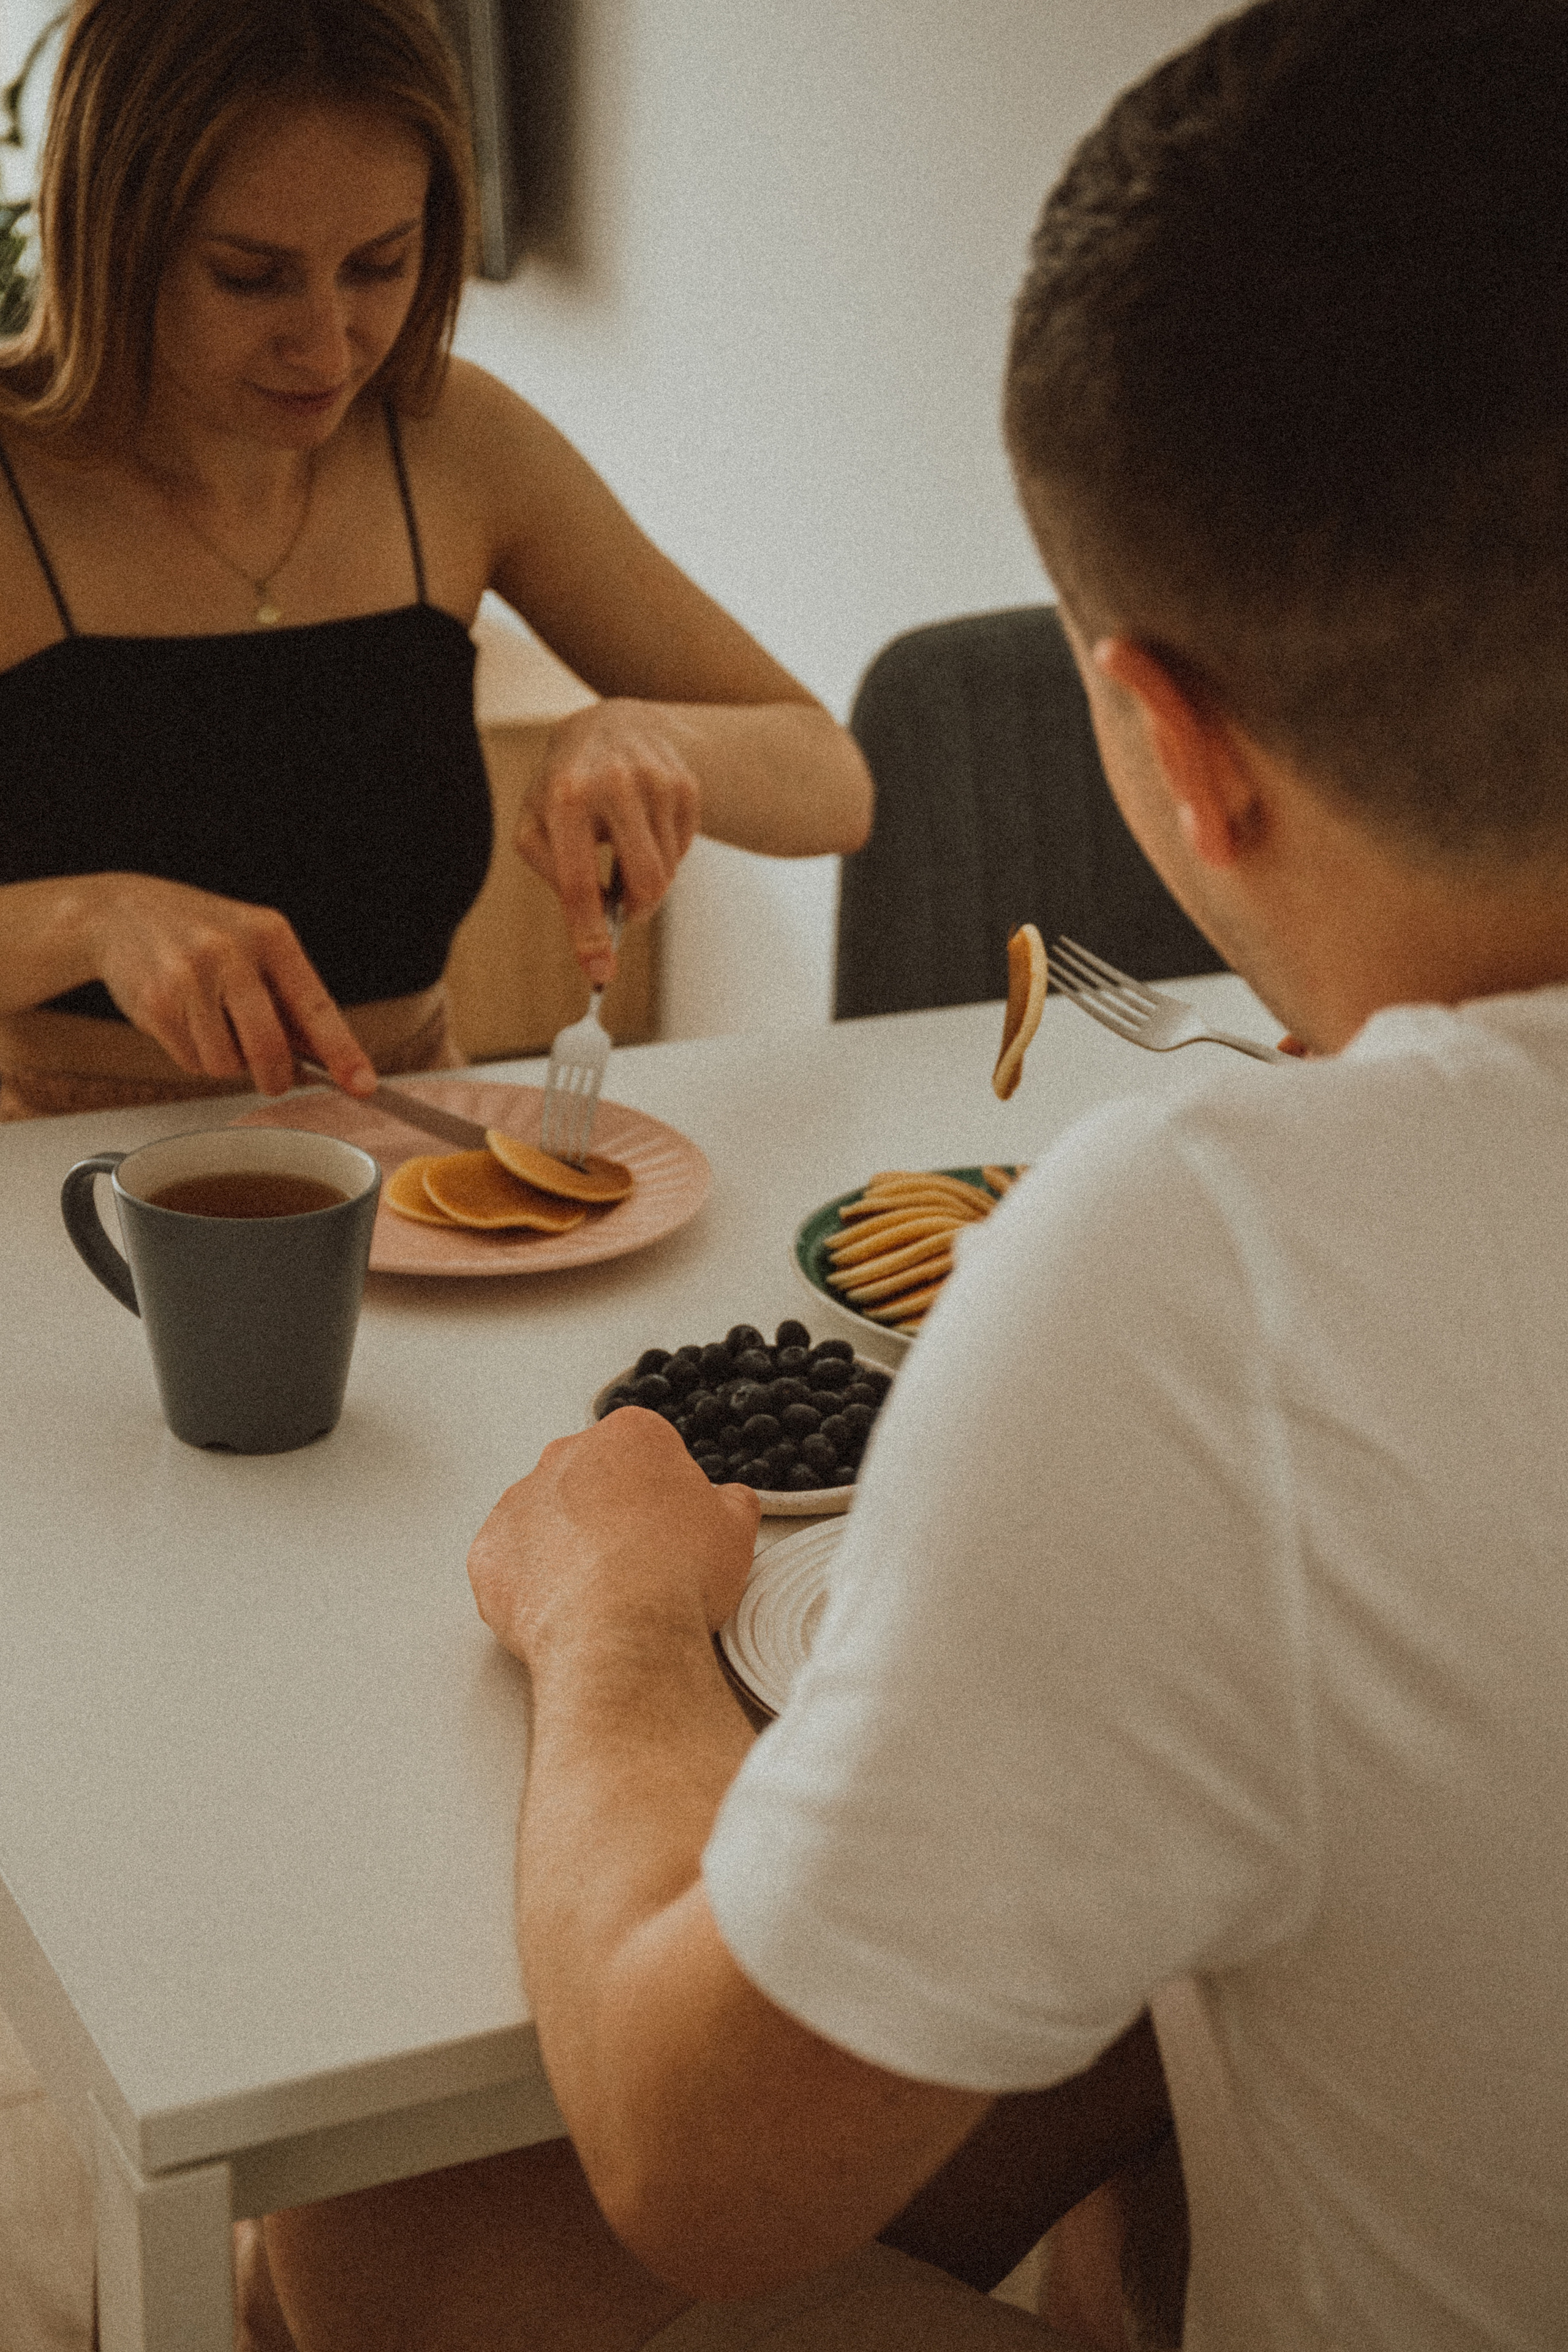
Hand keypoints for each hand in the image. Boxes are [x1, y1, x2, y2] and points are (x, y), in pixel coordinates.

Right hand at [87, 873, 376, 1098]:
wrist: (122, 913)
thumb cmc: (202, 936)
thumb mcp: (256, 947)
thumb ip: (289, 1000)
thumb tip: (325, 1061)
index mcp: (270, 936)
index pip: (316, 1006)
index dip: (342, 1052)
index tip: (363, 1085)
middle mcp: (230, 953)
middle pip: (269, 1048)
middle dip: (275, 1076)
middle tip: (273, 1078)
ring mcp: (189, 977)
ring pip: (226, 1064)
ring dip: (225, 1061)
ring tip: (211, 1023)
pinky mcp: (155, 1003)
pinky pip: (191, 1062)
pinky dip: (193, 1055)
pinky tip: (183, 1020)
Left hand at [469, 1409, 759, 1664]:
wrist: (619, 1633)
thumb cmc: (673, 1577)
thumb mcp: (735, 1530)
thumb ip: (729, 1502)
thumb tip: (727, 1502)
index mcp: (630, 1436)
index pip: (646, 1453)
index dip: (662, 1496)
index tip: (669, 1529)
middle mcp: (566, 1456)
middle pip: (589, 1480)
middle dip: (608, 1516)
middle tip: (636, 1564)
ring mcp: (520, 1502)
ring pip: (544, 1521)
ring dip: (565, 1549)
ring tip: (599, 1596)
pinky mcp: (489, 1552)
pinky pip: (508, 1565)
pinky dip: (530, 1587)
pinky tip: (562, 1611)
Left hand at [515, 702, 700, 984]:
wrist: (615, 725)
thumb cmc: (566, 787)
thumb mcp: (537, 824)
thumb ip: (555, 880)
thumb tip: (594, 943)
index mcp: (566, 797)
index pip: (579, 882)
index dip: (590, 934)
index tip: (600, 972)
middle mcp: (615, 784)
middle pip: (645, 883)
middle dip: (636, 910)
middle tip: (624, 910)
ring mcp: (658, 782)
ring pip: (668, 873)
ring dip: (647, 880)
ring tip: (624, 849)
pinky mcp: (687, 786)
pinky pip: (684, 852)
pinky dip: (665, 855)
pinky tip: (645, 827)